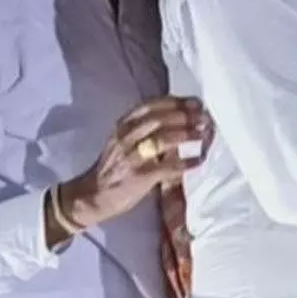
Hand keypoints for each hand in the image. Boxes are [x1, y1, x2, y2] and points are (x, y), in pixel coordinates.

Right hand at [59, 97, 212, 232]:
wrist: (91, 196)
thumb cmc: (114, 166)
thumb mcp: (124, 140)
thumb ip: (146, 128)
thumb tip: (183, 116)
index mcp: (123, 125)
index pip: (152, 105)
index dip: (176, 102)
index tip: (196, 102)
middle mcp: (126, 137)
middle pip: (160, 119)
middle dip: (186, 115)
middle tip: (205, 117)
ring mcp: (132, 157)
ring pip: (164, 139)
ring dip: (188, 134)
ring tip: (204, 133)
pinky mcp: (139, 177)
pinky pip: (167, 167)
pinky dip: (186, 162)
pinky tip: (199, 160)